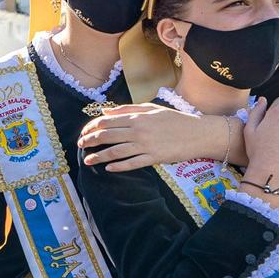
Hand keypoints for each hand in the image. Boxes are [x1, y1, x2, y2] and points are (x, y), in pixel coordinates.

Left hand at [80, 103, 231, 172]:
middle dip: (90, 141)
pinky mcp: (154, 158)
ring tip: (87, 160)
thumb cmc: (174, 120)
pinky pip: (132, 163)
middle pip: (107, 136)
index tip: (84, 132)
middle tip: (80, 145)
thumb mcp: (151, 109)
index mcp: (137, 117)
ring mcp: (146, 145)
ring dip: (99, 156)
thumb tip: (105, 111)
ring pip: (116, 152)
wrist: (198, 133)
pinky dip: (118, 166)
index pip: (107, 121)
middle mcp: (139, 130)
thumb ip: (127, 110)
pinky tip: (108, 168)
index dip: (92, 127)